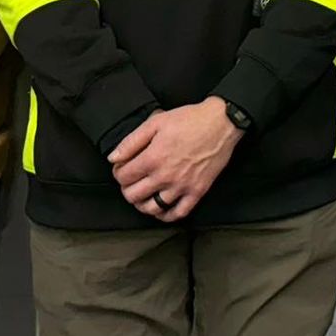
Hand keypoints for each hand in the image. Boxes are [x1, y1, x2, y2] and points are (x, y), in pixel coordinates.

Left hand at [109, 99, 242, 221]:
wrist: (222, 123)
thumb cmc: (191, 120)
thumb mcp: (156, 122)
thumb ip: (132, 141)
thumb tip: (114, 157)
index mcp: (153, 158)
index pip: (123, 177)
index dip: (118, 172)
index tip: (122, 168)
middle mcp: (165, 176)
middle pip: (133, 196)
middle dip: (127, 189)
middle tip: (132, 181)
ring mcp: (181, 186)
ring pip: (152, 208)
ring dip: (142, 204)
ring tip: (143, 196)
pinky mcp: (197, 191)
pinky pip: (178, 213)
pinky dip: (166, 215)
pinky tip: (162, 209)